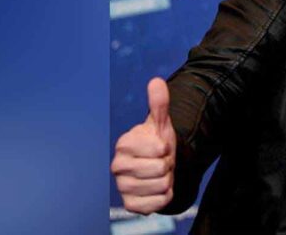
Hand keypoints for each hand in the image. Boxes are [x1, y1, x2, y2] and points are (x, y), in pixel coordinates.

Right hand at [111, 77, 176, 214]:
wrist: (156, 167)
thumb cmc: (156, 143)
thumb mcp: (160, 123)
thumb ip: (159, 103)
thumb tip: (156, 81)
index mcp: (124, 144)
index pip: (159, 149)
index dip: (166, 148)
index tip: (159, 148)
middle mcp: (117, 166)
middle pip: (161, 169)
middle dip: (167, 165)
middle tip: (160, 162)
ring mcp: (122, 186)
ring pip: (162, 185)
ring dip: (167, 180)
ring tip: (158, 174)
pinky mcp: (130, 204)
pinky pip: (159, 203)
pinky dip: (165, 196)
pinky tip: (156, 188)